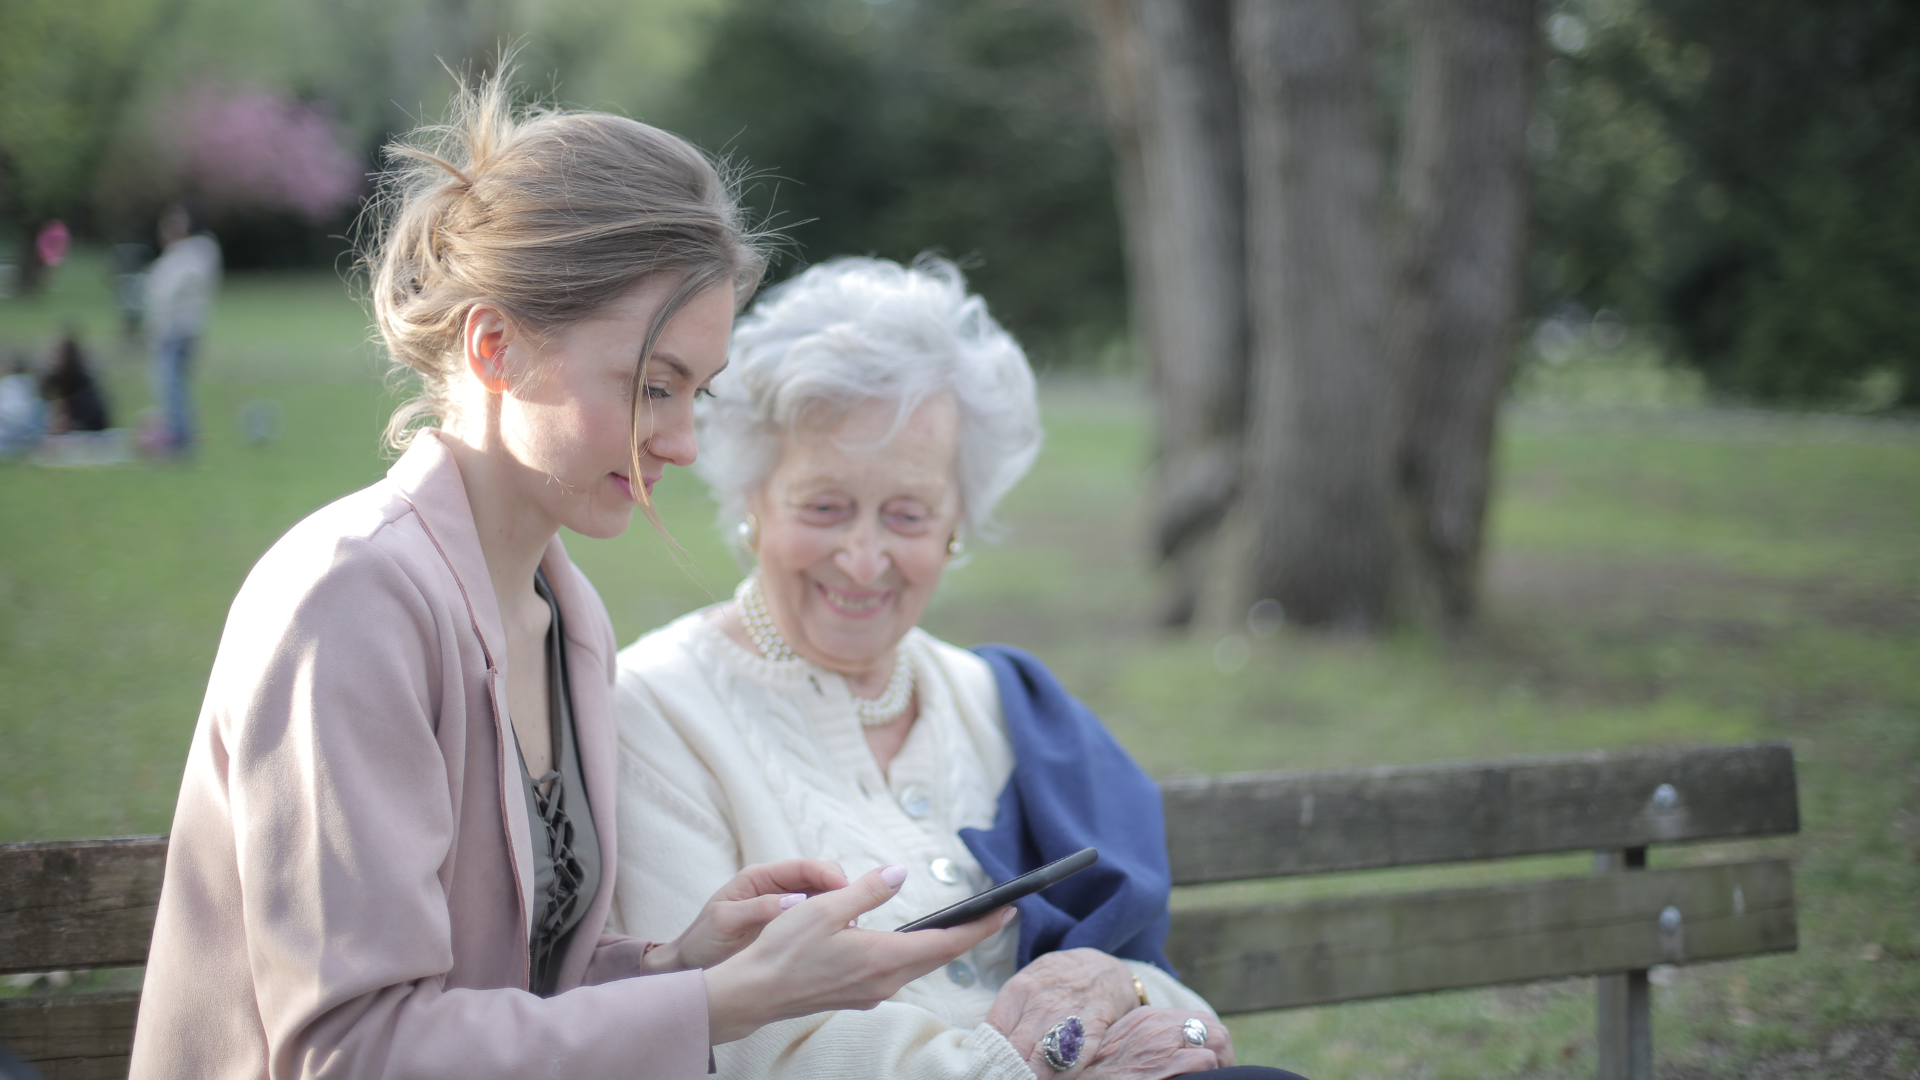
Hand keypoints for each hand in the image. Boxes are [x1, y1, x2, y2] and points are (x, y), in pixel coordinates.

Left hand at [641, 859, 850, 974]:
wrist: (691, 967)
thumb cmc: (703, 942)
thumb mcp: (725, 922)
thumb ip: (757, 908)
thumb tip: (794, 901)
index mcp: (759, 878)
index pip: (804, 867)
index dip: (829, 875)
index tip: (848, 891)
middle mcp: (776, 888)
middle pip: (820, 879)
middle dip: (841, 892)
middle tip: (855, 914)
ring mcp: (784, 907)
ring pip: (823, 900)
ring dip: (839, 910)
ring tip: (852, 929)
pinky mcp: (788, 928)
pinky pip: (816, 921)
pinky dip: (831, 926)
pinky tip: (840, 941)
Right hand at [703, 864, 1013, 1043]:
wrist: (753, 994)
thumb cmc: (784, 950)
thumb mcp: (825, 907)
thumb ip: (866, 891)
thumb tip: (898, 873)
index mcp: (883, 957)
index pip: (946, 943)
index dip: (980, 927)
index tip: (1007, 912)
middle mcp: (884, 980)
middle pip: (939, 957)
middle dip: (969, 935)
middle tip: (995, 915)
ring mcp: (871, 992)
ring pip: (918, 966)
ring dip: (941, 946)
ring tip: (960, 926)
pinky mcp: (857, 995)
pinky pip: (897, 972)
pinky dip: (914, 955)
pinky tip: (908, 944)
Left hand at [986, 948, 1140, 1076]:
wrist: (1101, 967)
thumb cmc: (1055, 979)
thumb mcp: (1027, 981)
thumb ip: (1007, 1010)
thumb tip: (984, 1042)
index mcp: (1020, 990)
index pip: (994, 1032)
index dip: (989, 1054)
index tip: (987, 1066)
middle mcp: (1042, 1004)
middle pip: (1015, 1050)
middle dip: (1007, 1068)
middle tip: (1004, 1075)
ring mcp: (1068, 1017)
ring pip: (1041, 1060)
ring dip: (1031, 1075)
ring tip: (1024, 1078)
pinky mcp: (1092, 1030)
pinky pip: (1073, 1061)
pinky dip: (1060, 1076)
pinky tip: (1051, 1079)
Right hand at [1078, 1008, 1231, 1079]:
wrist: (1070, 1078)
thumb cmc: (1091, 1072)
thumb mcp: (1117, 1049)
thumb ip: (1141, 1044)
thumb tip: (1160, 1056)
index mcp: (1146, 1019)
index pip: (1195, 1020)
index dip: (1206, 1043)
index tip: (1205, 1062)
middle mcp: (1157, 1025)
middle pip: (1212, 1027)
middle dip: (1221, 1052)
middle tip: (1218, 1073)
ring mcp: (1162, 1043)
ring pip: (1216, 1040)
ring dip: (1219, 1063)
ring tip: (1213, 1079)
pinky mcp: (1166, 1064)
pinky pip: (1206, 1061)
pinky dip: (1209, 1074)